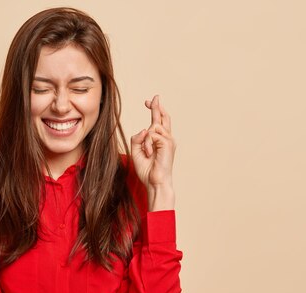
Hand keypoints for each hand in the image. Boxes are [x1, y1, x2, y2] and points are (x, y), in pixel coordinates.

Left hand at [130, 95, 176, 209]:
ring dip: (145, 140)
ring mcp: (169, 140)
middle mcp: (166, 138)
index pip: (158, 121)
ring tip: (147, 153)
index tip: (148, 102)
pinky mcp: (168, 143)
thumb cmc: (147, 170)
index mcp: (159, 140)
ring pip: (152, 127)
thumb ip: (137, 139)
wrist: (155, 182)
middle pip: (163, 117)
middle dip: (157, 106)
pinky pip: (152, 135)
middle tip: (154, 97)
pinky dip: (147, 144)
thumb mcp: (136, 152)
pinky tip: (150, 154)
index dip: (154, 110)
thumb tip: (144, 129)